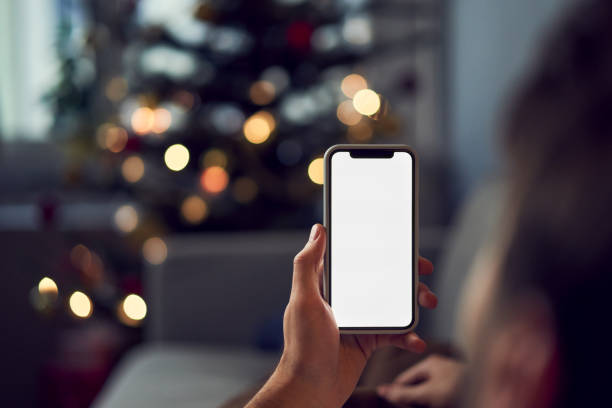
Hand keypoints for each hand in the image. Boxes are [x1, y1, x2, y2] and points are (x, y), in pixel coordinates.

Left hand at [246, 224, 437, 407]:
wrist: (311, 389)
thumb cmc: (302, 346)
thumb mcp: (303, 301)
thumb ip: (307, 265)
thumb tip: (318, 231)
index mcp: (328, 285)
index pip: (356, 259)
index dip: (378, 248)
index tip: (400, 242)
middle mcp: (345, 299)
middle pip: (380, 278)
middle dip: (405, 274)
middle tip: (424, 270)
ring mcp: (359, 320)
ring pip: (393, 304)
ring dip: (414, 302)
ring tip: (429, 302)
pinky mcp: (368, 341)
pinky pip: (395, 334)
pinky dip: (409, 336)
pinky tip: (417, 341)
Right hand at [377, 354, 464, 407]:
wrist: (488, 393)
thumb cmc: (459, 391)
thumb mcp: (427, 394)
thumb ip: (404, 393)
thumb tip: (382, 391)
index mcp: (430, 363)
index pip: (404, 379)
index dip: (396, 392)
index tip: (390, 405)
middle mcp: (440, 367)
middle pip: (417, 386)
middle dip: (412, 398)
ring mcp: (450, 378)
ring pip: (429, 393)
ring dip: (424, 403)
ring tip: (424, 406)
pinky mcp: (459, 388)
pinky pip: (441, 397)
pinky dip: (436, 403)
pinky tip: (438, 405)